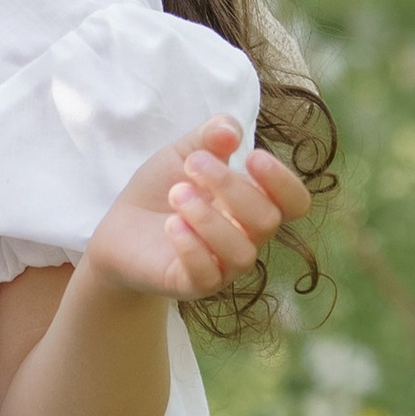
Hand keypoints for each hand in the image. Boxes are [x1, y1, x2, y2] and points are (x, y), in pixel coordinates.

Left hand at [82, 116, 311, 306]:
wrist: (120, 229)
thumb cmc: (161, 190)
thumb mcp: (184, 153)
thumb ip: (209, 137)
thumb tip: (230, 130)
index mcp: (253, 204)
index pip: (295, 202)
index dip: (283, 181)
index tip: (251, 157)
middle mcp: (246, 238)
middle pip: (267, 221)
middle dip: (230, 185)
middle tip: (193, 164)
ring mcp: (223, 266)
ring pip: (242, 252)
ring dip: (208, 217)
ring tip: (176, 194)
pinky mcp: (193, 285)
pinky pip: (208, 276)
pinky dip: (192, 247)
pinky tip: (171, 225)